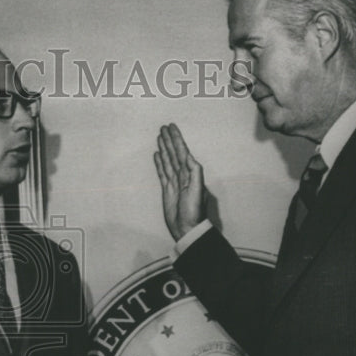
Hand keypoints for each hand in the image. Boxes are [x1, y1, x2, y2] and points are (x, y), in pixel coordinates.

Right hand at [153, 123, 205, 240]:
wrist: (187, 228)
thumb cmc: (194, 211)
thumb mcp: (198, 190)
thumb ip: (194, 172)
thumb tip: (188, 156)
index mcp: (191, 172)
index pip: (182, 152)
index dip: (177, 139)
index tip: (171, 127)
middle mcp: (182, 174)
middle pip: (174, 153)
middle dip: (169, 140)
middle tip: (163, 128)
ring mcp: (174, 181)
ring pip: (168, 160)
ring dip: (164, 149)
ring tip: (159, 137)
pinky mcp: (167, 189)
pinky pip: (162, 172)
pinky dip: (159, 163)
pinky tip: (157, 155)